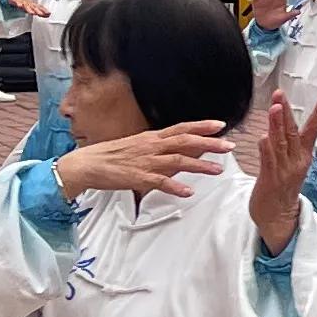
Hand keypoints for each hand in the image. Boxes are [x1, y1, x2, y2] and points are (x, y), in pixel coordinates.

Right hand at [54, 119, 228, 202]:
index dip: (202, 126)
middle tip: (229, 146)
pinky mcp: (138, 178)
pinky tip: (188, 192)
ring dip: (199, 165)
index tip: (221, 125)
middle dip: (209, 143)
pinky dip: (175, 187)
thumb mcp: (137, 146)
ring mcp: (145, 162)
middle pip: (185, 142)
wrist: (86, 164)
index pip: (181, 128)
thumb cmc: (110, 156)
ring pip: (178, 161)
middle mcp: (151, 146)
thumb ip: (157, 147)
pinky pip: (160, 182)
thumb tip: (175, 149)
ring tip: (218, 170)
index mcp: (151, 138)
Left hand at [249, 95, 316, 249]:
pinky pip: (268, 161)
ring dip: (277, 125)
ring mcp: (284, 171)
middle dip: (287, 112)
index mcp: (302, 156)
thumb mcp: (289, 163)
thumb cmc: (281, 188)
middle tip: (282, 95)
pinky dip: (266, 149)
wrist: (278, 217)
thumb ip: (284, 144)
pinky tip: (263, 137)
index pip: (312, 131)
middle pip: (292, 132)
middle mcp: (296, 161)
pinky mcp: (270, 180)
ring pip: (280, 143)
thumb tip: (278, 123)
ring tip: (275, 108)